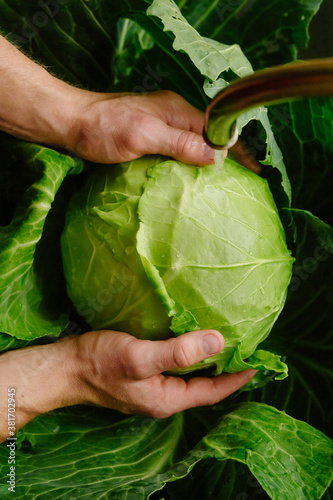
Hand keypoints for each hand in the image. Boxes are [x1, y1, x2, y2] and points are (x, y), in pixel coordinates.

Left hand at [0, 36, 216, 165]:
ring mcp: (161, 126)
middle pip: (208, 136)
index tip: (251, 170)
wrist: (71, 123)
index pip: (217, 129)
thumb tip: (217, 154)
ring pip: (193, 144)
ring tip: (216, 185)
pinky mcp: (149, 137)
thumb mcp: (144, 136)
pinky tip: (187, 179)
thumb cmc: (103, 128)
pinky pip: (177, 150)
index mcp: (177, 111)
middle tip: (236, 182)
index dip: (235, 149)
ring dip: (205, 162)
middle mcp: (173, 116)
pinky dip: (186, 164)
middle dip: (224, 157)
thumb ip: (179, 142)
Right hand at [75, 329, 255, 418]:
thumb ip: (179, 352)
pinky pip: (176, 368)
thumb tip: (219, 342)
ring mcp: (152, 387)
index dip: (237, 378)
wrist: (67, 367)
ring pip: (190, 376)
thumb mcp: (140, 357)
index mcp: (167, 399)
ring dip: (208, 362)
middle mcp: (163, 397)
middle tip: (246, 349)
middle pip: (204, 385)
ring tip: (226, 343)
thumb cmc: (100, 362)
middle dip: (226, 370)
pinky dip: (190, 356)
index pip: (213, 391)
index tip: (258, 363)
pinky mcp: (143, 375)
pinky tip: (192, 340)